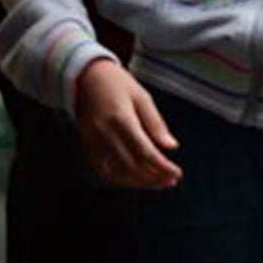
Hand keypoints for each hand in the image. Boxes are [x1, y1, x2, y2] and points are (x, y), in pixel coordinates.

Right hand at [74, 61, 181, 188]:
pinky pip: (103, 171)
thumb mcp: (142, 97)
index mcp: (121, 119)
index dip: (162, 167)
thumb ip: (156, 123)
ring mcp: (92, 143)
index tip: (177, 174)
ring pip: (117, 173)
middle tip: (172, 181)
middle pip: (131, 166)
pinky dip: (121, 179)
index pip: (144, 152)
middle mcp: (104, 134)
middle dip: (153, 177)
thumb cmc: (119, 85)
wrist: (86, 79)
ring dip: (139, 182)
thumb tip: (172, 147)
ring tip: (159, 183)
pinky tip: (137, 180)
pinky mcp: (87, 147)